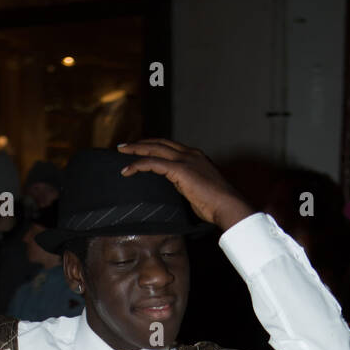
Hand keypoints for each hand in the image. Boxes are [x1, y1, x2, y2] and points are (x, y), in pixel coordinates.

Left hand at [116, 139, 253, 232]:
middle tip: (124, 146)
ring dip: (135, 149)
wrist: (228, 206)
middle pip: (159, 143)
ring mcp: (185, 160)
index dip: (153, 146)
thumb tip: (178, 193)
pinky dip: (138, 165)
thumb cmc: (217, 205)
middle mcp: (190, 154)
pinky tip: (126, 170)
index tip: (140, 149)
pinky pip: (153, 163)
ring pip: (154, 149)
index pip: (170, 146)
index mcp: (195, 157)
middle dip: (140, 143)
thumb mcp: (199, 191)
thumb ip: (187, 186)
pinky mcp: (180, 169)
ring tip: (121, 151)